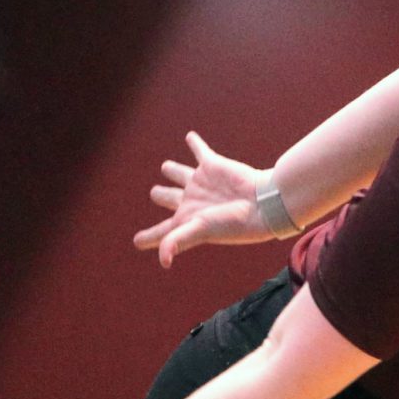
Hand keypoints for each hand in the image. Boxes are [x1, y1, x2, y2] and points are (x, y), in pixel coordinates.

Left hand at [132, 130, 277, 267]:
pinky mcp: (212, 165)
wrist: (262, 203)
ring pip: (179, 173)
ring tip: (166, 167)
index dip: (148, 237)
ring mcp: (201, 182)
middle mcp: (192, 201)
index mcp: (186, 221)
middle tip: (155, 193)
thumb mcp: (201, 231)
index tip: (136, 242)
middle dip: (160, 195)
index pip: (161, 231)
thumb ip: (177, 241)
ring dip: (172, 169)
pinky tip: (190, 137)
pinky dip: (195, 144)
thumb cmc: (233, 222)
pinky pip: (200, 151)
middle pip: (168, 198)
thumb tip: (164, 261)